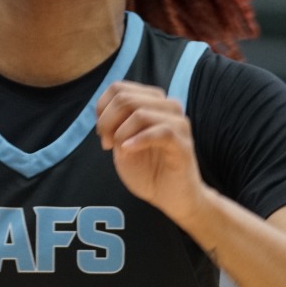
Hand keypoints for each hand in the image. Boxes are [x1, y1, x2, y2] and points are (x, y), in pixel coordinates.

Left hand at [96, 82, 211, 230]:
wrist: (172, 198)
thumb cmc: (149, 171)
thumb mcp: (123, 144)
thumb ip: (114, 125)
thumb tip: (102, 114)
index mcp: (152, 103)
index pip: (118, 88)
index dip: (102, 109)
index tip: (102, 132)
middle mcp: (168, 107)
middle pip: (126, 98)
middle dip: (107, 122)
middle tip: (107, 144)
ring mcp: (178, 124)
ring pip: (141, 112)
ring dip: (121, 132)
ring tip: (118, 150)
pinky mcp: (183, 144)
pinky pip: (161, 132)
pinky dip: (138, 140)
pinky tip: (128, 151)